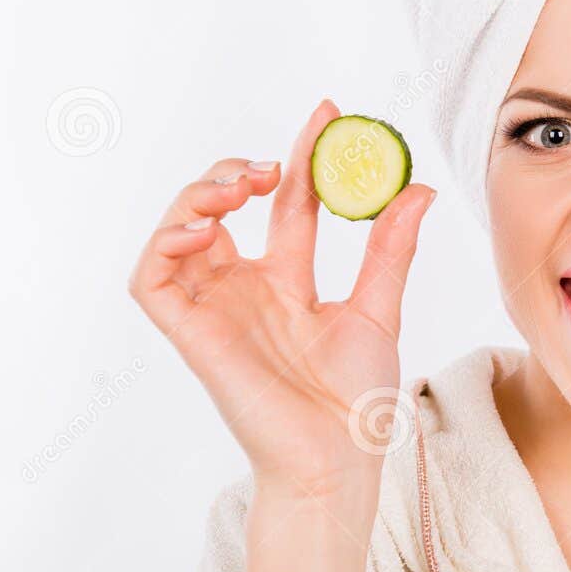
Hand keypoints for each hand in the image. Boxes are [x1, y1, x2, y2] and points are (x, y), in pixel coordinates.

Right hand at [128, 98, 435, 502]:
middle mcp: (246, 290)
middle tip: (272, 167)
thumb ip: (389, 248)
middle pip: (221, 208)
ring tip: (239, 187)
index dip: (301, 158)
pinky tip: (204, 228)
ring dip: (198, 196)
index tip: (326, 114)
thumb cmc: (357, 399)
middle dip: (238, 171)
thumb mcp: (378, 308)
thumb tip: (418, 187)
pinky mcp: (189, 334)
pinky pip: (152, 278)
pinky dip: (165, 242)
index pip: (288, 203)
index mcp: (289, 283)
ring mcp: (215, 309)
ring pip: (178, 232)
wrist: (339, 458)